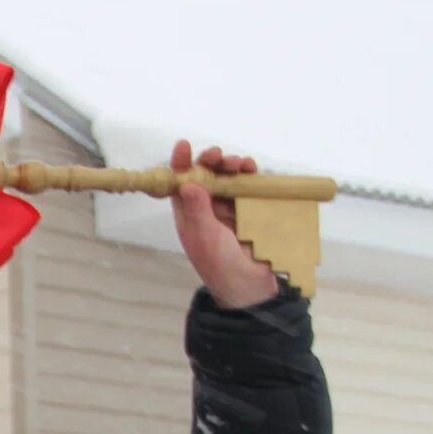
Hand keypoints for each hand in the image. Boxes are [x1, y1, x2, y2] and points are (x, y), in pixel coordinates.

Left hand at [169, 141, 281, 309]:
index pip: (180, 183)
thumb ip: (198, 211)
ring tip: (240, 163)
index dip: (180, 164)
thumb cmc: (220, 265)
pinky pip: (248, 186)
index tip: (184, 146)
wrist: (250, 287)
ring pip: (228, 177)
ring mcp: (228, 207)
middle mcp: (206, 207)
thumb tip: (188, 183)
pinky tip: (252, 170)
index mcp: (188, 214)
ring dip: (232, 166)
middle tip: (219, 155)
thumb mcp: (205, 238)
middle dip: (211, 161)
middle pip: (206, 175)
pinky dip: (250, 176)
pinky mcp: (249, 209)